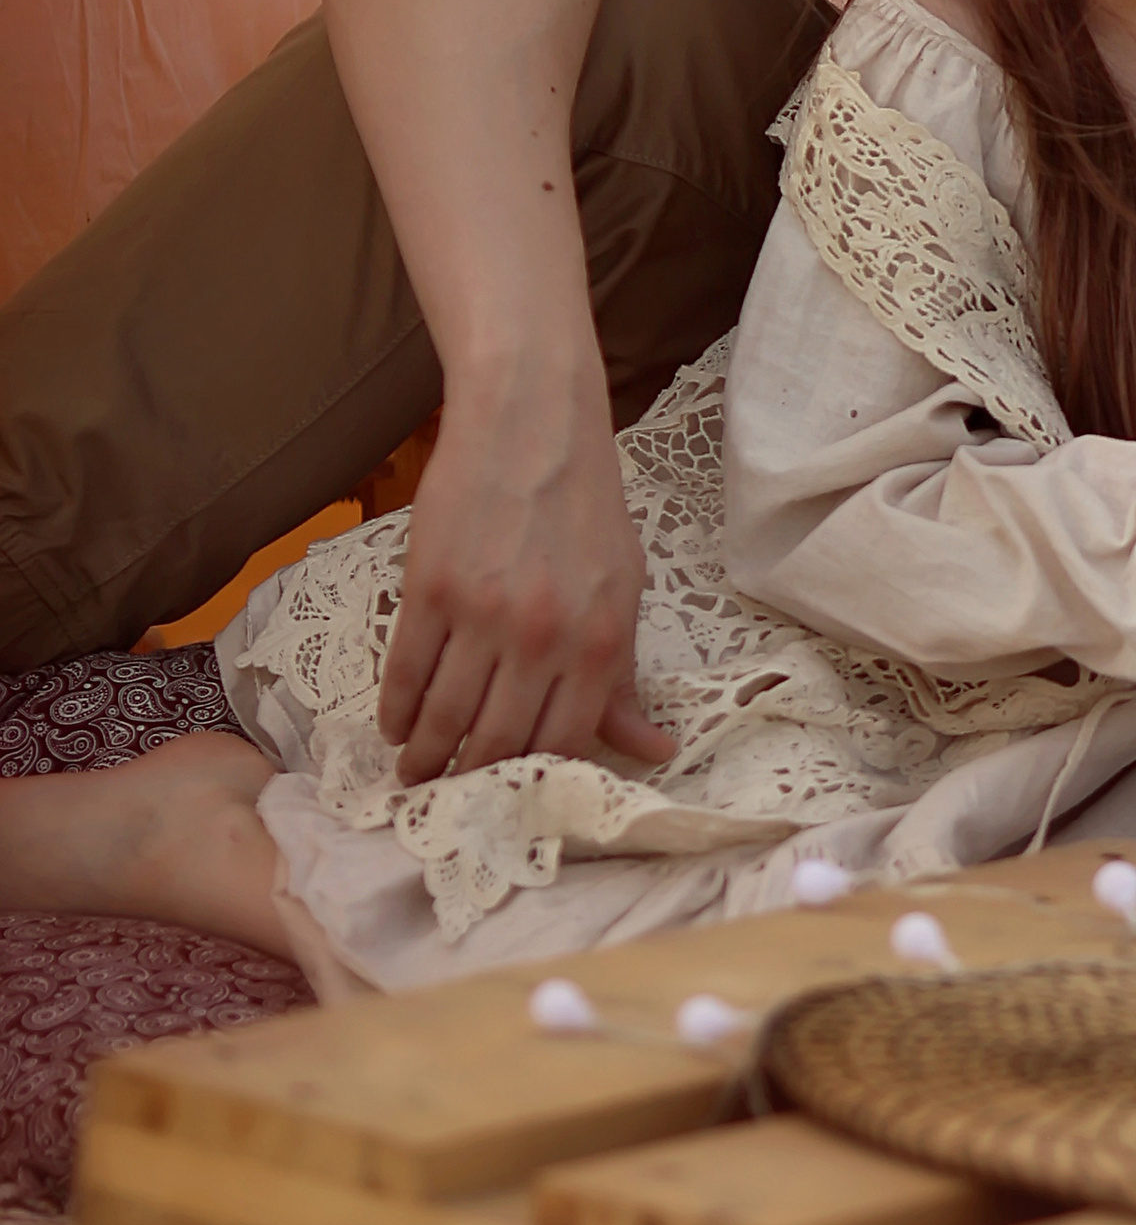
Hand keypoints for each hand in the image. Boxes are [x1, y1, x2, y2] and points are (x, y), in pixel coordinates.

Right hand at [378, 375, 674, 782]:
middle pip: (497, 742)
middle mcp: (543, 638)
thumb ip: (626, 678)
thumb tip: (652, 748)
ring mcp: (481, 615)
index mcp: (601, 643)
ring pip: (443, 716)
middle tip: (449, 797)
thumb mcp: (624, 591)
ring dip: (424, 755)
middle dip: (469, 782)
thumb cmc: (586, 509)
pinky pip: (404, 672)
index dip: (532, 781)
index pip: (563, 744)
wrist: (531, 425)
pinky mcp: (429, 590)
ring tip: (414, 771)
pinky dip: (394, 710)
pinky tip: (393, 725)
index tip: (509, 799)